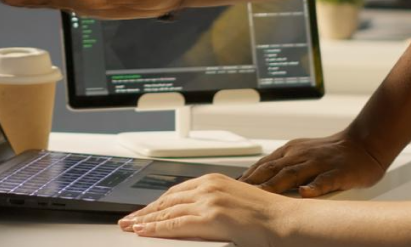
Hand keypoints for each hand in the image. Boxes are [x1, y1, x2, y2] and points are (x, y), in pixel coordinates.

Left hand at [119, 173, 294, 244]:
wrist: (282, 219)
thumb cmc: (264, 215)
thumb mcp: (232, 201)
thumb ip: (211, 205)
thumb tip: (193, 216)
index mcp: (212, 180)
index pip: (176, 192)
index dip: (157, 203)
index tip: (142, 211)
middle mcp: (207, 186)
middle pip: (167, 199)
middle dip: (146, 211)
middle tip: (128, 220)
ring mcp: (208, 200)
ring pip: (168, 211)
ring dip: (146, 220)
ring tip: (130, 227)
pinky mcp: (211, 216)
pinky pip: (177, 224)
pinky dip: (157, 228)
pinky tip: (145, 231)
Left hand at [240, 131, 385, 196]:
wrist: (362, 144)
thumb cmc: (331, 152)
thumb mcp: (303, 154)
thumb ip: (283, 165)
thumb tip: (259, 178)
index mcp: (292, 151)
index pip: (264, 164)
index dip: (248, 176)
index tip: (232, 187)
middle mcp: (301, 155)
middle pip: (273, 169)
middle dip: (254, 182)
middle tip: (238, 195)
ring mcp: (319, 163)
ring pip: (293, 174)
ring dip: (275, 185)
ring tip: (261, 196)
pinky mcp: (337, 172)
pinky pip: (324, 181)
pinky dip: (313, 187)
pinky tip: (305, 194)